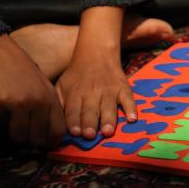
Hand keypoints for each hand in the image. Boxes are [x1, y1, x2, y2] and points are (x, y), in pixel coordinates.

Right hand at [0, 34, 65, 148]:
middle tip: (25, 138)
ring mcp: (22, 102)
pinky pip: (4, 127)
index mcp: (51, 96)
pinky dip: (2, 125)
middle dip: (32, 142)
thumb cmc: (17, 68)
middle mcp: (40, 101)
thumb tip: (46, 133)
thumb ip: (45, 106)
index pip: (58, 130)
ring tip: (11, 124)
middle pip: (40, 137)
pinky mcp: (4, 103)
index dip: (50, 142)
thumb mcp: (39, 84)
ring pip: (22, 136)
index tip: (43, 145)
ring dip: (16, 135)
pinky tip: (1, 112)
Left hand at [56, 5, 134, 140]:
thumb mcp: (62, 84)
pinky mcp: (123, 88)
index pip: (73, 110)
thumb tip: (56, 122)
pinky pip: (129, 98)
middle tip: (89, 135)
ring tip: (107, 131)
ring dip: (108, 120)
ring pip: (109, 107)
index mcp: (75, 93)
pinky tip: (132, 118)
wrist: (96, 52)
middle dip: (89, 123)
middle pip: (90, 110)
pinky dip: (131, 108)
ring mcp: (110, 90)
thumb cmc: (76, 74)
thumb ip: (59, 103)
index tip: (75, 132)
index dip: (73, 121)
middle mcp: (92, 92)